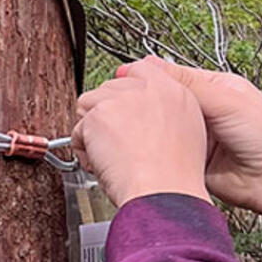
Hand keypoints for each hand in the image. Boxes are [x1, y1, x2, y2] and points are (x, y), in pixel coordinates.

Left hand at [72, 61, 210, 205]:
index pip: (140, 70)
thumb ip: (163, 114)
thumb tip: (143, 113)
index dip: (124, 91)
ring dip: (93, 133)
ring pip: (89, 106)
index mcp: (174, 92)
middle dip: (106, 116)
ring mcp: (122, 99)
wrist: (164, 192)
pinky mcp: (99, 113)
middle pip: (109, 89)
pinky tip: (104, 164)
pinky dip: (84, 150)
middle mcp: (148, 89)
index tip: (121, 111)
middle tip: (117, 145)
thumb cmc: (173, 177)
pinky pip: (77, 131)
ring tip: (111, 156)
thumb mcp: (185, 134)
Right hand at [121, 57, 261, 249]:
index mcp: (215, 89)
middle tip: (119, 103)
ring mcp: (198, 137)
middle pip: (164, 102)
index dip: (148, 78)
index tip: (121, 79)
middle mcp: (205, 111)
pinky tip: (141, 148)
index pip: (173, 76)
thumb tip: (149, 65)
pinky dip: (154, 151)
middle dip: (144, 103)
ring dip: (148, 129)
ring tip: (126, 125)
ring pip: (162, 128)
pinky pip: (166, 152)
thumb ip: (186, 84)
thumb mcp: (225, 100)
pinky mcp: (192, 161)